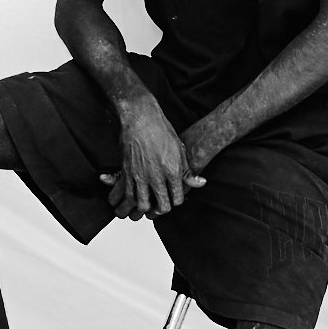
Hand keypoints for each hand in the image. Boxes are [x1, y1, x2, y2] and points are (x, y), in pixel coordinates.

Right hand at [100, 97, 205, 218]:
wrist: (141, 117)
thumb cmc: (162, 131)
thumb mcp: (180, 151)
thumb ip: (187, 171)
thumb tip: (201, 183)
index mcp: (172, 171)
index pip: (177, 199)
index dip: (175, 202)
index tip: (171, 199)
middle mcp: (156, 176)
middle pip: (160, 207)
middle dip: (159, 211)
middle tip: (157, 208)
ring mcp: (140, 175)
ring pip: (141, 205)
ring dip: (141, 210)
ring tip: (141, 209)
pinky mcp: (127, 172)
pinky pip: (126, 194)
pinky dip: (126, 201)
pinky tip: (128, 200)